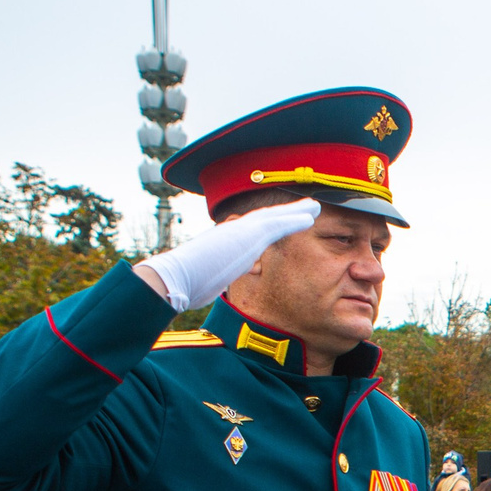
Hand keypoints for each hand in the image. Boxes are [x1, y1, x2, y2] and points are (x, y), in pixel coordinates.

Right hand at [135, 198, 320, 309]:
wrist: (176, 277)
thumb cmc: (186, 282)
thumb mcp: (208, 276)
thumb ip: (220, 272)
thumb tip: (229, 276)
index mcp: (226, 238)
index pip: (252, 228)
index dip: (271, 223)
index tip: (284, 220)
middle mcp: (233, 230)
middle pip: (265, 217)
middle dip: (287, 212)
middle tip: (307, 207)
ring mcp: (240, 231)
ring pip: (274, 216)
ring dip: (296, 211)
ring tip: (315, 208)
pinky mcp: (247, 236)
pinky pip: (276, 225)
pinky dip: (294, 219)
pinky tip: (310, 217)